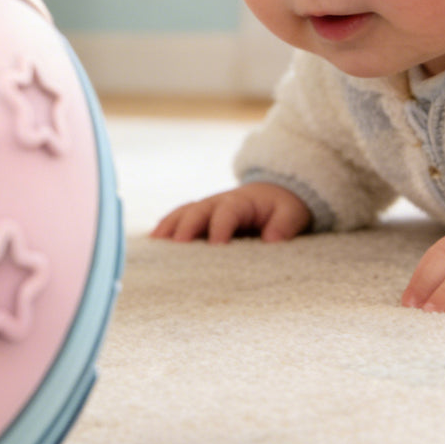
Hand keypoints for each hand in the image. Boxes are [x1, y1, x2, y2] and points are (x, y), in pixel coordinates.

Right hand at [151, 182, 310, 244]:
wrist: (271, 196)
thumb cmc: (281, 208)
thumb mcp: (291, 213)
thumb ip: (284, 225)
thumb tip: (272, 240)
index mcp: (240, 201)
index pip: (226, 213)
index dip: (220, 228)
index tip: (216, 247)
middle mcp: (216, 203)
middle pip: (196, 211)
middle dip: (186, 228)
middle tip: (177, 247)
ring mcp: (204, 210)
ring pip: (181, 214)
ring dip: (168, 228)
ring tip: (155, 246)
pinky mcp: (198, 219)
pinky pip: (177, 221)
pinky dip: (164, 231)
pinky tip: (152, 247)